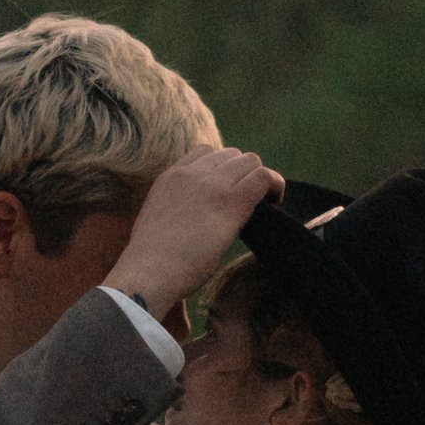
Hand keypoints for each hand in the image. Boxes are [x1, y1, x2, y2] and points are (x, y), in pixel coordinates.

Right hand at [115, 144, 281, 319]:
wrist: (149, 271)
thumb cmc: (152, 260)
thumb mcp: (158, 218)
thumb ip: (176, 206)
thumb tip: (192, 218)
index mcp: (171, 177)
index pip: (205, 152)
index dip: (223, 169)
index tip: (227, 190)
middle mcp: (192, 173)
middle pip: (232, 155)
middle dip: (243, 174)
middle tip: (247, 201)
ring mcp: (212, 185)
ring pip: (250, 161)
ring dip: (260, 179)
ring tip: (262, 204)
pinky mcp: (231, 202)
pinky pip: (264, 177)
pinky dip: (275, 186)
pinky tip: (274, 204)